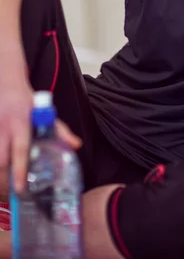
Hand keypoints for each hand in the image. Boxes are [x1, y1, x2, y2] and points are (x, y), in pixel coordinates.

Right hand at [0, 67, 81, 193]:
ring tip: (7, 190)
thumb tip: (76, 146)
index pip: (20, 150)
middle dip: (5, 181)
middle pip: (2, 161)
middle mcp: (4, 129)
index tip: (19, 189)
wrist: (7, 87)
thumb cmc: (29, 104)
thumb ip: (60, 130)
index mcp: (21, 124)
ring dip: (0, 177)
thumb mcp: (46, 113)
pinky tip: (3, 177)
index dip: (19, 171)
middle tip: (14, 195)